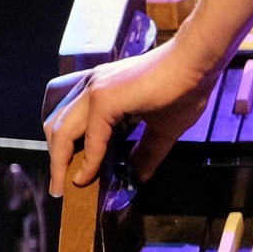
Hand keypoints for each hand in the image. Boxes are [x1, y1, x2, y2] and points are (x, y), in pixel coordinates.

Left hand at [43, 37, 218, 196]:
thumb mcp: (163, 129)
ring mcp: (95, 91)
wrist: (197, 64)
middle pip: (58, 127)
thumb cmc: (186, 88)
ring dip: (59, 162)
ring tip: (62, 187)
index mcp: (103, 90)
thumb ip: (146, 152)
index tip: (75, 177)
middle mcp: (92, 87)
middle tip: (59, 186)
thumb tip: (139, 178)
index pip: (73, 123)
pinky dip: (88, 160)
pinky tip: (88, 177)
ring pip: (61, 131)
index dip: (69, 151)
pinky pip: (91, 137)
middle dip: (56, 159)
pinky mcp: (105, 98)